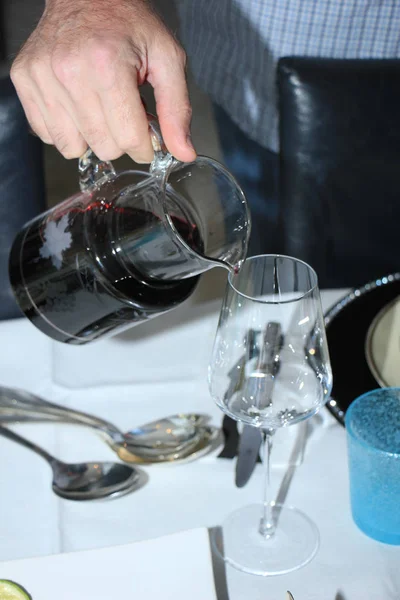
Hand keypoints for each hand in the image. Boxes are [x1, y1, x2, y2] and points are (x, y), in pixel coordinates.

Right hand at [10, 0, 195, 162]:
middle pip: (104, 147)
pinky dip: (67, 129)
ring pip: (73, 147)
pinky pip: (48, 135)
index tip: (146, 131)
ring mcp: (42, 76)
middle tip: (123, 111)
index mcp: (107, 65)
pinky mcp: (25, 79)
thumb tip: (184, 153)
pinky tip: (78, 105)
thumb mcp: (167, 58)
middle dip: (120, 139)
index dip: (145, 144)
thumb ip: (177, 109)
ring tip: (100, 108)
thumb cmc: (129, 24)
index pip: (130, 139)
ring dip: (92, 137)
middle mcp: (69, 72)